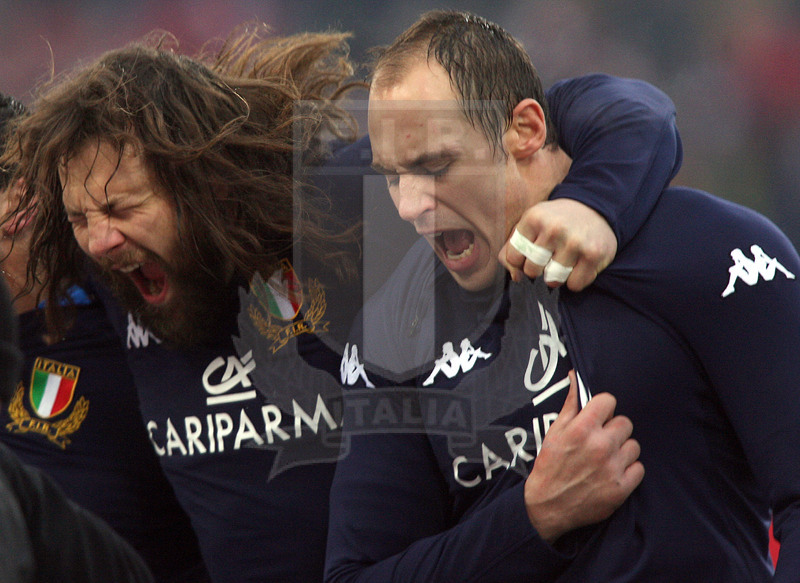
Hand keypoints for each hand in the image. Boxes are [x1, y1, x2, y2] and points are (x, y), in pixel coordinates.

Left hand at [499, 198, 617, 290]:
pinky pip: (575, 285)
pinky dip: (575, 280)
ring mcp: (575, 242)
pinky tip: (578, 264)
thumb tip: (516, 277)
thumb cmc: (555, 222)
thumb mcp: (530, 225)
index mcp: (533, 218)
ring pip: (553, 280)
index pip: (514, 258)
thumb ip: (512, 249)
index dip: (521, 261)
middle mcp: (554, 228)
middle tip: (549, 257)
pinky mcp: (594, 255)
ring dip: (557, 276)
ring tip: (564, 260)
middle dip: (538, 270)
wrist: (595, 208)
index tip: (531, 254)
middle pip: (532, 271)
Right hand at [524, 371, 642, 543]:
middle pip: (625, 423)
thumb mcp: (555, 431)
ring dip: (622, 450)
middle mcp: (600, 446)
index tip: (598, 417)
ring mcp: (612, 467)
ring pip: (634, 445)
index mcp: (582, 428)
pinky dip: (628, 470)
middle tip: (600, 441)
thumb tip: (575, 376)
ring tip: (606, 458)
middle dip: (613, 430)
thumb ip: (571, 403)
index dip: (603, 408)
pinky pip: (639, 468)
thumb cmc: (550, 464)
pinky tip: (612, 472)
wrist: (548, 506)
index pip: (609, 401)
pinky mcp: (621, 488)